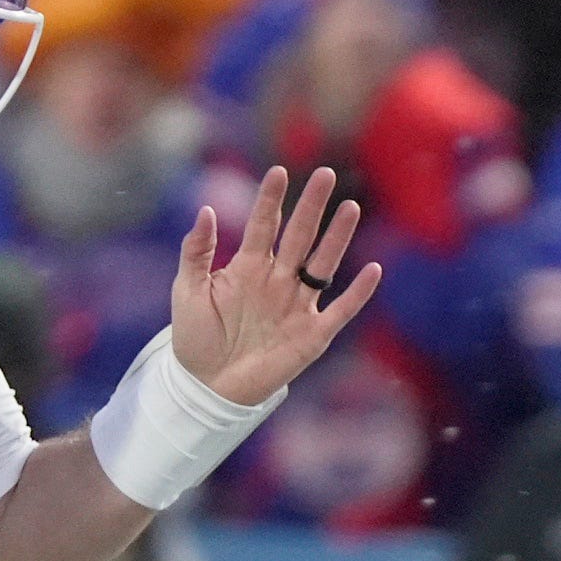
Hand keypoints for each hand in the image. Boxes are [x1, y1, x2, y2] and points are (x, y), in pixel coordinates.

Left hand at [170, 166, 382, 407]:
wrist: (206, 387)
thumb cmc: (195, 339)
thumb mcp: (187, 291)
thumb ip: (195, 252)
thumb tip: (206, 209)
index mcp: (248, 267)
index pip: (263, 225)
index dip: (271, 200)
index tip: (279, 172)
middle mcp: (277, 280)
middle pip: (298, 236)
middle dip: (311, 206)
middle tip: (325, 174)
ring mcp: (297, 306)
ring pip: (322, 265)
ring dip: (336, 238)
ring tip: (350, 208)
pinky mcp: (312, 335)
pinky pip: (340, 310)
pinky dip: (357, 293)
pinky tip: (373, 270)